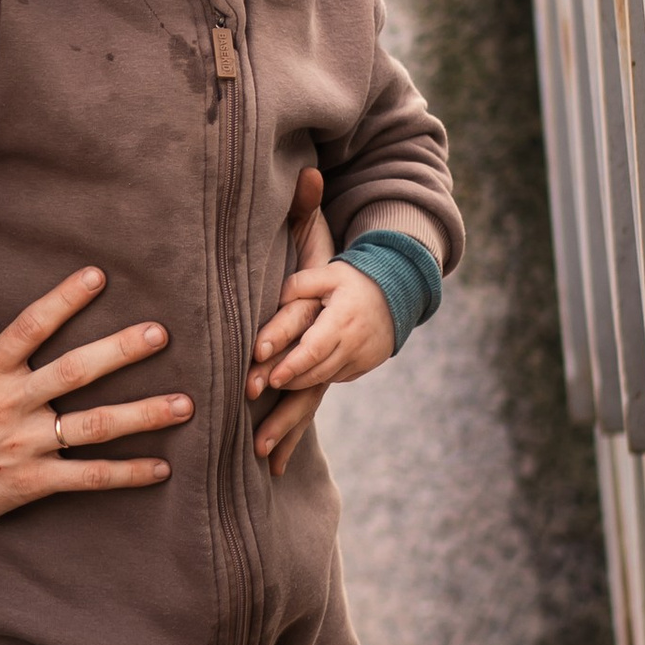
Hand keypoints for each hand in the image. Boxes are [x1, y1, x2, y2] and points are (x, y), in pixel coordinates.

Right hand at [0, 267, 191, 568]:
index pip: (31, 326)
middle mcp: (9, 404)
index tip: (99, 276)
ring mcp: (23, 446)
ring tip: (186, 404)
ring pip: (93, 426)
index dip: (65, 299)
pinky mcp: (30, 483)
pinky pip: (87, 478)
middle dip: (121, 350)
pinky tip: (162, 468)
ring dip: (142, 415)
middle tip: (162, 334)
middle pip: (75, 371)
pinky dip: (126, 474)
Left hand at [238, 162, 340, 471]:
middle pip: (308, 380)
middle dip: (281, 407)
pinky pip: (309, 411)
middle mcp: (339, 349)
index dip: (287, 354)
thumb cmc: (345, 270)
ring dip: (286, 431)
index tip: (262, 372)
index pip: (310, 338)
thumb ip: (307, 217)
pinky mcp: (331, 381)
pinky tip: (274, 468)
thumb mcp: (324, 244)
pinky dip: (293, 439)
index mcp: (336, 317)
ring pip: (309, 402)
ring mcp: (338, 369)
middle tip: (253, 431)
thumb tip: (306, 176)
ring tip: (261, 457)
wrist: (392, 296)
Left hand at [250, 259, 395, 399]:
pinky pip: (340, 377)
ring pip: (328, 378)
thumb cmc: (356, 280)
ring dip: (303, 382)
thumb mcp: (329, 273)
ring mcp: (364, 357)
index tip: (272, 378)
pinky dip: (321, 377)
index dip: (291, 367)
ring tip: (281, 380)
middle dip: (291, 380)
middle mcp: (355, 343)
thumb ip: (299, 284)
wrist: (398, 291)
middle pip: (317, 371)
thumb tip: (274, 301)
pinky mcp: (368, 364)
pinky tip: (304, 374)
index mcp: (342, 319)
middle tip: (267, 382)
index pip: (313, 351)